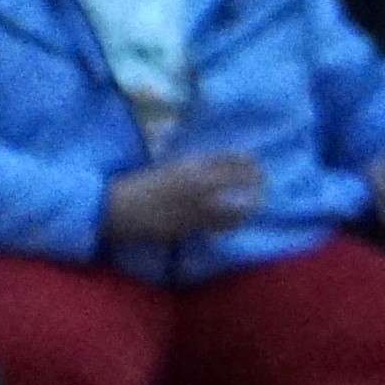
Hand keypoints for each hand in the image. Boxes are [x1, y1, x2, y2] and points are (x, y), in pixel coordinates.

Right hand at [101, 153, 260, 249]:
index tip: (257, 164)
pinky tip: (238, 220)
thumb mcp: (170, 167)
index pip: (231, 159)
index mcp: (191, 164)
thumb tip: (218, 168)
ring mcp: (196, 206)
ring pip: (235, 204)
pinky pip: (220, 224)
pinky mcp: (191, 226)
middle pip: (240, 180)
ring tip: (259, 204)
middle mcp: (198, 183)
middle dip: (257, 182)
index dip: (248, 162)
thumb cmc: (141, 185)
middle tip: (266, 185)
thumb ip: (194, 167)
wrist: (118, 208)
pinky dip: (233, 221)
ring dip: (250, 204)